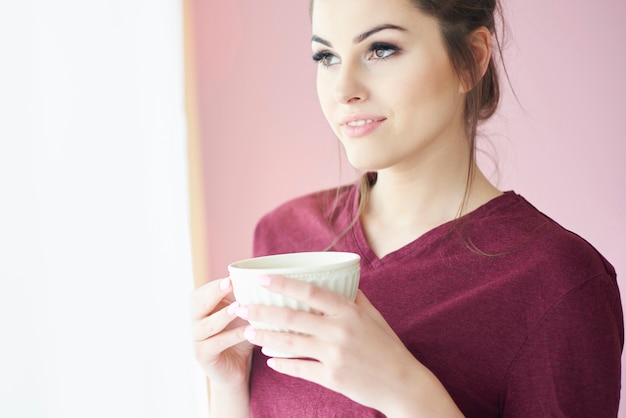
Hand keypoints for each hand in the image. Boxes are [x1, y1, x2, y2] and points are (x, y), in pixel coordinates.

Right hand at [191, 277, 252, 388]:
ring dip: (223, 314)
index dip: (215, 285)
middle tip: (229, 283)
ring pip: (207, 325)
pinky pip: (218, 343)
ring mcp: (197, 340)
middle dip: (213, 292)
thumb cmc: (240, 336)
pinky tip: (248, 330)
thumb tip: (256, 277)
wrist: (238, 369)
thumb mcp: (241, 315)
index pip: (202, 292)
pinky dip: (233, 335)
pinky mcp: (203, 355)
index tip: (231, 277)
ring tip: (239, 306)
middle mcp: (195, 322)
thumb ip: (242, 298)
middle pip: (197, 304)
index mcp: (201, 309)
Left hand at [237, 275, 462, 416]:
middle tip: (241, 307)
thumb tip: (338, 280)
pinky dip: (282, 364)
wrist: (402, 384)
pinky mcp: (331, 377)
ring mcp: (334, 355)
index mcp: (349, 312)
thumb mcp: (374, 317)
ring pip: (290, 344)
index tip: (262, 279)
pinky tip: (270, 360)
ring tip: (248, 331)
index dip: (284, 284)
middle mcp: (339, 331)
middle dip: (262, 311)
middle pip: (292, 317)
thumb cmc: (388, 347)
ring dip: (265, 337)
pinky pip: (299, 369)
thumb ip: (353, 299)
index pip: (311, 292)